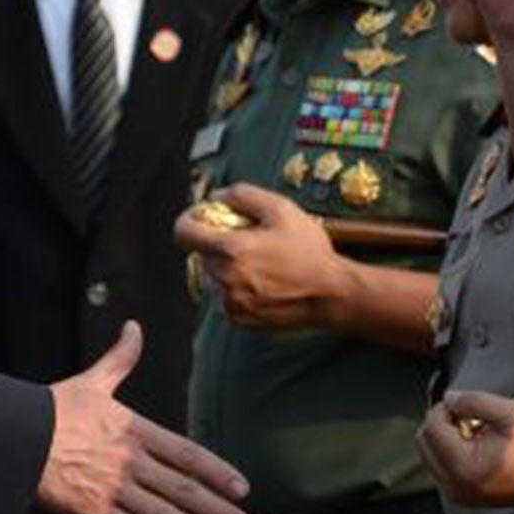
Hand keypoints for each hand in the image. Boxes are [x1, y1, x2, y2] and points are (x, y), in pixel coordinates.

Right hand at [39, 321, 249, 513]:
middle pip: (183, 488)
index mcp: (135, 430)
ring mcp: (113, 488)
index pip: (188, 453)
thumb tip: (134, 326)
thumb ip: (120, 359)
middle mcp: (130, 461)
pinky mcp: (92, 511)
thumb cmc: (51, 409)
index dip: (218, 471)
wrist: (11, 437)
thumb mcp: (91, 381)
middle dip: (216, 509)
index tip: (242, 487)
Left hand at [173, 183, 347, 329]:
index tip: (201, 218)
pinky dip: (236, 288)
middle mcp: (224, 278)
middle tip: (250, 241)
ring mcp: (229, 302)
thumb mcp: (282, 210)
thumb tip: (217, 197)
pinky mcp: (237, 318)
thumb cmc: (309, 251)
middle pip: (202, 254)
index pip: (183, 233)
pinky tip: (263, 283)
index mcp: (231, 249)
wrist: (330, 294)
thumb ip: (243, 195)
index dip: (189, 220)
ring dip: (228, 267)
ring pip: (213, 276)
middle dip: (219, 244)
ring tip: (262, 264)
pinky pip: (224, 297)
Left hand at [414, 389, 513, 506]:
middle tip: (469, 417)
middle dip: (441, 422)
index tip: (466, 405)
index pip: (432, 427)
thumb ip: (475, 401)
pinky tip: (477, 447)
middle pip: (423, 442)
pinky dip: (451, 452)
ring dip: (445, 437)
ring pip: (429, 454)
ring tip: (476, 433)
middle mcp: (454, 484)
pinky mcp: (462, 496)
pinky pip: (441, 468)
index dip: (445, 408)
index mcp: (463, 465)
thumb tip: (449, 398)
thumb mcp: (510, 414)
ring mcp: (456, 493)